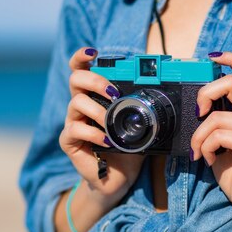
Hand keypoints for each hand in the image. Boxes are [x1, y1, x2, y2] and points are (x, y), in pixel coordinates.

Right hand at [59, 47, 144, 207]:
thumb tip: (163, 95)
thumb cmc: (129, 149)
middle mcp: (81, 106)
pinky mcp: (69, 141)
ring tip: (111, 123)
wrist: (119, 178)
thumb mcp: (140, 125)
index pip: (82, 70)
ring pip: (76, 103)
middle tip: (113, 93)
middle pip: (75, 79)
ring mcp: (73, 122)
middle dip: (95, 81)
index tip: (92, 52)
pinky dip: (93, 134)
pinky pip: (75, 130)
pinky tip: (107, 141)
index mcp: (95, 96)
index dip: (82, 57)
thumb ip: (143, 109)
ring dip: (97, 110)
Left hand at [190, 51, 231, 230]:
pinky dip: (206, 148)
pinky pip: (217, 135)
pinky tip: (209, 159)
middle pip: (231, 83)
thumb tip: (196, 108)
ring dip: (199, 137)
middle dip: (206, 93)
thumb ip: (215, 121)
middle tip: (198, 112)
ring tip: (200, 152)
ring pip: (216, 117)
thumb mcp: (221, 140)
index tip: (214, 57)